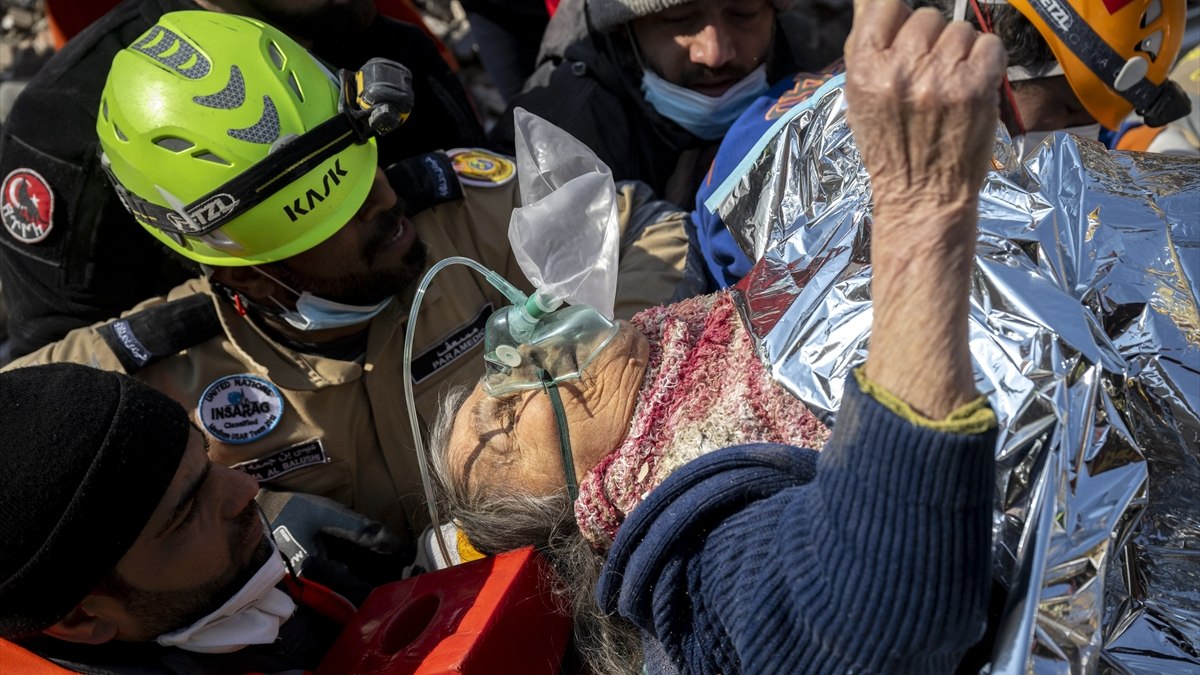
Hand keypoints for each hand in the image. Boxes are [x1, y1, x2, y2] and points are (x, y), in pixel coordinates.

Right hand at [844, 0, 1005, 418]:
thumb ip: (866, 45)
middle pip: (927, 16)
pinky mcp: (975, 87)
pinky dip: (984, 62)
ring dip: (959, 53)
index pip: (886, 4)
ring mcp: (940, 78)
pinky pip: (988, 44)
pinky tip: (970, 88)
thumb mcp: (860, 97)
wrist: (922, 198)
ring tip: (948, 87)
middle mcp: (900, 70)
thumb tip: (871, 1)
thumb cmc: (890, 149)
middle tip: (928, 76)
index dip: (899, 18)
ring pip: (960, 30)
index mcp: (864, 69)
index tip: (904, 38)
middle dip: (931, 41)